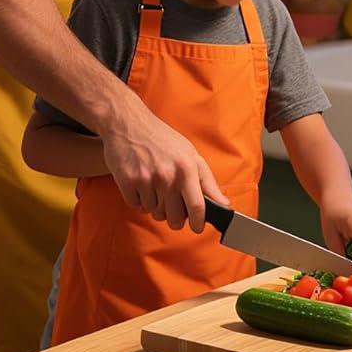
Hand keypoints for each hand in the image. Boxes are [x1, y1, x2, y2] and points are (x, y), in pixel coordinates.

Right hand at [102, 98, 225, 231]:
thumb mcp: (190, 154)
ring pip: (155, 213)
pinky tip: (141, 185)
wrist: (128, 123)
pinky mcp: (127, 182)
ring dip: (156, 207)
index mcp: (186, 168)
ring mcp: (146, 180)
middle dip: (175, 218)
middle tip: (173, 207)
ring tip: (155, 188)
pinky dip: (139, 201)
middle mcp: (167, 176)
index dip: (198, 223)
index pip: (197, 207)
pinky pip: (137, 206)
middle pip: (174, 217)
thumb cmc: (162, 138)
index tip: (197, 227)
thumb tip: (224, 204)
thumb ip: (207, 182)